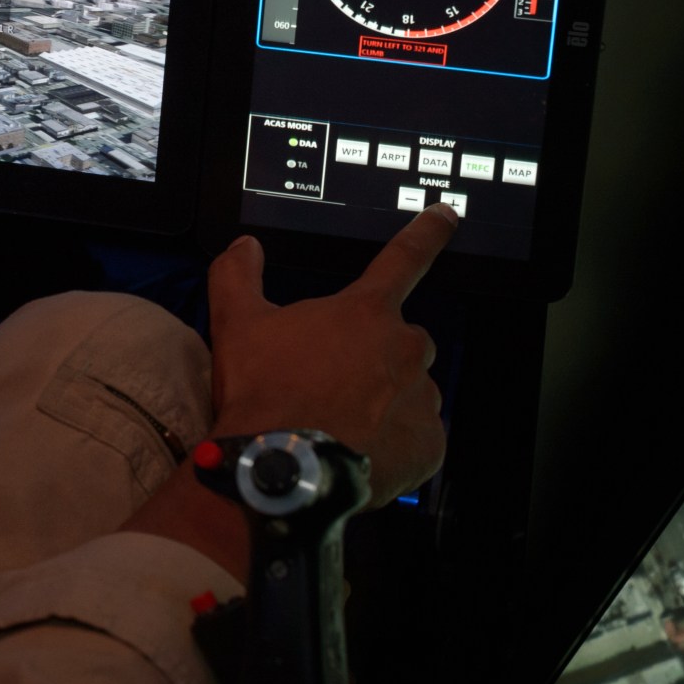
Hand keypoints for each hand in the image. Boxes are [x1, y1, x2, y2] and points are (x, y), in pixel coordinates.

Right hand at [207, 205, 457, 506]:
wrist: (282, 468)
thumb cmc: (264, 392)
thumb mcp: (237, 324)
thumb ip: (238, 275)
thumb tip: (244, 247)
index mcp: (365, 313)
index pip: (404, 259)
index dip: (427, 233)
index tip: (446, 215)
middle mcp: (405, 349)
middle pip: (401, 340)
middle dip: (375, 354)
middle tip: (332, 381)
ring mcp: (421, 399)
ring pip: (410, 390)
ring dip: (385, 399)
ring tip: (339, 421)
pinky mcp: (428, 445)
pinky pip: (417, 437)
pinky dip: (394, 442)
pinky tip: (358, 449)